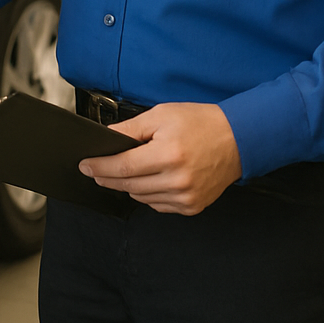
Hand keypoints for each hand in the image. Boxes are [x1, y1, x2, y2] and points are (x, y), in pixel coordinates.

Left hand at [79, 103, 240, 214]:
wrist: (238, 139)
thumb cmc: (201, 123)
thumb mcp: (161, 115)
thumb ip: (130, 129)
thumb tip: (106, 138)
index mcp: (168, 155)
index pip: (123, 167)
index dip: (99, 167)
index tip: (85, 165)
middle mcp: (177, 180)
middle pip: (128, 185)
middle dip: (107, 177)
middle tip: (95, 169)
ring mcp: (186, 197)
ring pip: (140, 197)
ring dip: (128, 185)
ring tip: (128, 169)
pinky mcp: (192, 207)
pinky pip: (157, 205)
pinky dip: (148, 193)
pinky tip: (151, 178)